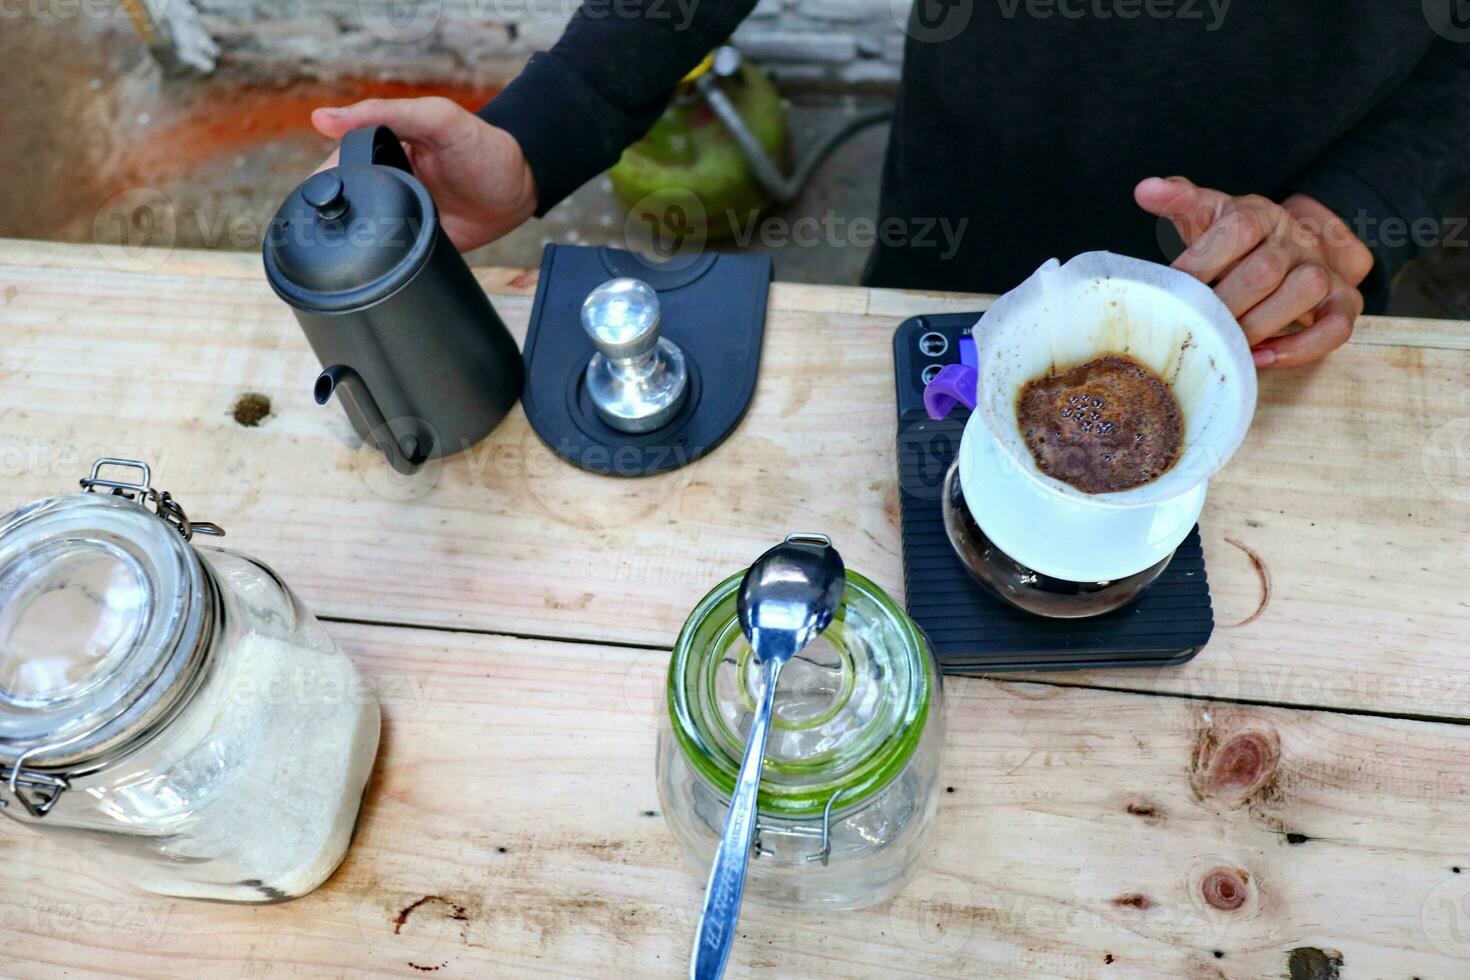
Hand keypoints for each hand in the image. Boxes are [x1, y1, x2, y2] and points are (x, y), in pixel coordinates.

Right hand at [311, 97, 536, 252]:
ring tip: (352, 250)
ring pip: (359, 236)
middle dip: (332, 219)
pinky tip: (378, 265)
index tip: (313, 199)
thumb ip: (386, 113)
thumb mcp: (437, 119)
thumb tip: (323, 118)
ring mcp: (396, 216)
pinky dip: (381, 263)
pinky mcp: (413, 245)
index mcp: (377, 150)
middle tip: (333, 230)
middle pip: (341, 206)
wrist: (519, 192)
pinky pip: (388, 259)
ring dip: (353, 243)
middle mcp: (382, 183)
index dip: (322, 183)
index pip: (334, 167)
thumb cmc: (482, 147)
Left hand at [1135, 176, 1373, 367]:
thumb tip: (1146, 189)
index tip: (1173, 287)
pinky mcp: (1343, 302)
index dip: (1202, 261)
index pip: (1237, 229)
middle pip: (1265, 269)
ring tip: (1226, 343)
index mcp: (1262, 215)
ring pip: (1306, 291)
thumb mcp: (1209, 216)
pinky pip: (1335, 326)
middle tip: (1195, 326)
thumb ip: (1180, 202)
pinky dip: (1300, 348)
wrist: (1291, 248)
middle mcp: (1297, 240)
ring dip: (1260, 324)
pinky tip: (1260, 358)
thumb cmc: (1236, 240)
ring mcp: (1324, 270)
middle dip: (1225, 303)